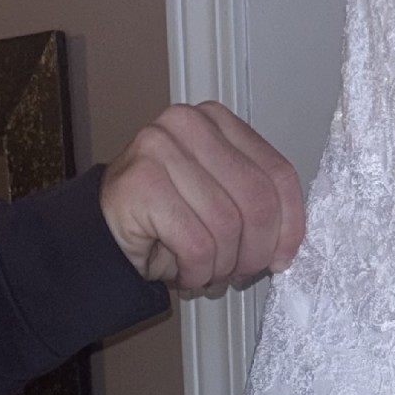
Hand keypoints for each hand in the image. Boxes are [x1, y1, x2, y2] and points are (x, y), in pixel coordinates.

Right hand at [100, 103, 305, 293]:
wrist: (103, 232)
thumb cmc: (163, 219)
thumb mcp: (220, 202)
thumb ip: (254, 204)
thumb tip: (288, 242)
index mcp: (217, 122)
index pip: (278, 173)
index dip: (290, 224)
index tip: (283, 256)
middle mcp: (189, 124)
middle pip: (257, 201)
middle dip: (255, 252)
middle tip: (240, 272)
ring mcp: (160, 148)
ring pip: (227, 226)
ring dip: (222, 266)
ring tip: (207, 270)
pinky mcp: (141, 183)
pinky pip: (196, 244)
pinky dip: (196, 271)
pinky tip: (185, 271)